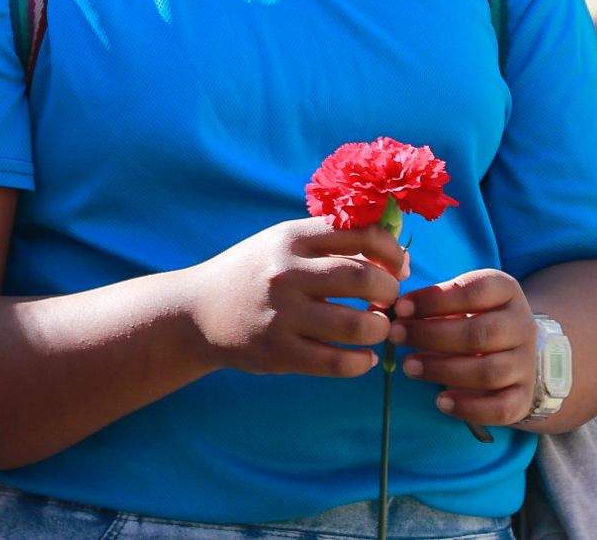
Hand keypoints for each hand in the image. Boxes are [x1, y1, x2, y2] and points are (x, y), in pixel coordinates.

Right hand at [187, 217, 409, 378]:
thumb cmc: (253, 273)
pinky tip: (362, 358)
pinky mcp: (278, 351)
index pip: (361, 233)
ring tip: (377, 329)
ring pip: (355, 325)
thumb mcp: (282, 244)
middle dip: (389, 291)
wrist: (198, 311)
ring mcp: (282, 314)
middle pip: (363, 278)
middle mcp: (287, 272)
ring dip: (379, 329)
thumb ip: (331, 241)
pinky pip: (335, 362)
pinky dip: (359, 363)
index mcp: (291, 238)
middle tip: (389, 301)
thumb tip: (398, 255)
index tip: (398, 266)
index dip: (392, 251)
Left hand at [391, 269, 537, 426]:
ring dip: (443, 370)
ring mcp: (525, 363)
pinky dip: (469, 407)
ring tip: (409, 366)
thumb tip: (393, 310)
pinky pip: (501, 408)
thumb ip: (431, 302)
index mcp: (506, 292)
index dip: (434, 300)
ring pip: (488, 371)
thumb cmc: (474, 318)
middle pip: (479, 333)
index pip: (474, 291)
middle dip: (432, 335)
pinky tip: (441, 402)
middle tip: (397, 336)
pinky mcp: (523, 397)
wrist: (515, 351)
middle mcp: (522, 326)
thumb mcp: (459, 300)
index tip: (400, 308)